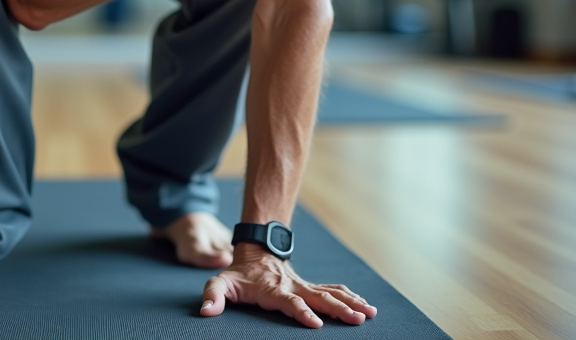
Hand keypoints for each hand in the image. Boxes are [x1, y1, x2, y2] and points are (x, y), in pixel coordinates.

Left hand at [200, 246, 376, 328]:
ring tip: (369, 313)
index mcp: (272, 289)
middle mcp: (293, 287)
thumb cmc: (238, 274)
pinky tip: (366, 306)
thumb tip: (206, 311)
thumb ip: (213, 296)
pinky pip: (333, 290)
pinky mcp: (311, 287)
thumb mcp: (220, 282)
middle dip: (338, 309)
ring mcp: (304, 286)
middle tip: (356, 319)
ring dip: (350, 303)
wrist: (255, 253)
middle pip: (318, 298)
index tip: (316, 323)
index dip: (301, 312)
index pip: (289, 302)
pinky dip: (350, 297)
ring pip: (330, 293)